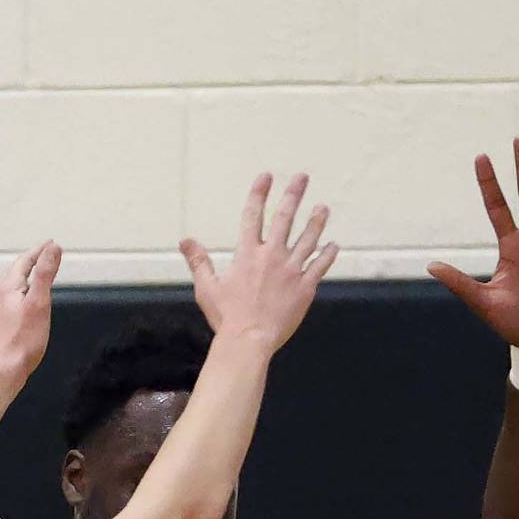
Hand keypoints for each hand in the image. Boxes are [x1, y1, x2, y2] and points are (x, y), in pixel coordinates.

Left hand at [0, 241, 61, 385]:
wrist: (3, 372)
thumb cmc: (23, 342)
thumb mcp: (40, 303)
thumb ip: (45, 274)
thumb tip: (52, 249)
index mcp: (7, 288)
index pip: (25, 261)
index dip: (39, 251)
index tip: (50, 244)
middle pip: (14, 273)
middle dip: (29, 263)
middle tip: (42, 256)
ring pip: (8, 289)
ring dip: (21, 280)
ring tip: (31, 279)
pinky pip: (4, 305)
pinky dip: (15, 297)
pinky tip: (18, 307)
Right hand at [180, 174, 337, 353]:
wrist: (248, 341)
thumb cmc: (226, 317)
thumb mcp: (207, 288)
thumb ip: (199, 261)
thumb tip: (185, 241)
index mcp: (247, 253)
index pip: (253, 215)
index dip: (259, 193)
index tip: (266, 176)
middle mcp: (271, 256)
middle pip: (285, 218)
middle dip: (294, 195)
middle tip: (302, 177)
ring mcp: (291, 271)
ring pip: (307, 239)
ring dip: (316, 221)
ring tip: (322, 208)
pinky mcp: (304, 288)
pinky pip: (319, 267)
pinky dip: (327, 255)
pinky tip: (333, 246)